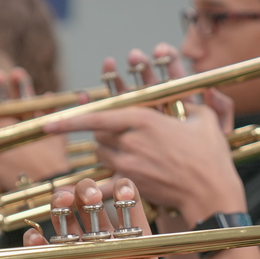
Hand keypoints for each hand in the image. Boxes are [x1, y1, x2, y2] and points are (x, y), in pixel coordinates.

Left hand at [0, 67, 70, 188]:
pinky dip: (43, 99)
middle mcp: (8, 124)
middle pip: (0, 99)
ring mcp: (27, 122)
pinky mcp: (45, 124)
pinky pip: (44, 106)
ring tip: (16, 74)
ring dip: (18, 85)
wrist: (39, 183)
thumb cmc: (11, 174)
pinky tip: (43, 90)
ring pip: (21, 98)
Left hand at [43, 45, 246, 225]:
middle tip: (120, 130)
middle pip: (99, 134)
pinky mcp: (131, 184)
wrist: (211, 192)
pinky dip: (87, 189)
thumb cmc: (210, 154)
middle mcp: (130, 141)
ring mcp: (128, 165)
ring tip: (127, 150)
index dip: (70, 119)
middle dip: (104, 130)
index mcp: (143, 119)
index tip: (48, 123)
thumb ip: (188, 91)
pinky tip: (69, 193)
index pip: (98, 116)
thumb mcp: (203, 116)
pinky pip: (101, 187)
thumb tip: (182, 65)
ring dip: (106, 149)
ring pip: (100, 153)